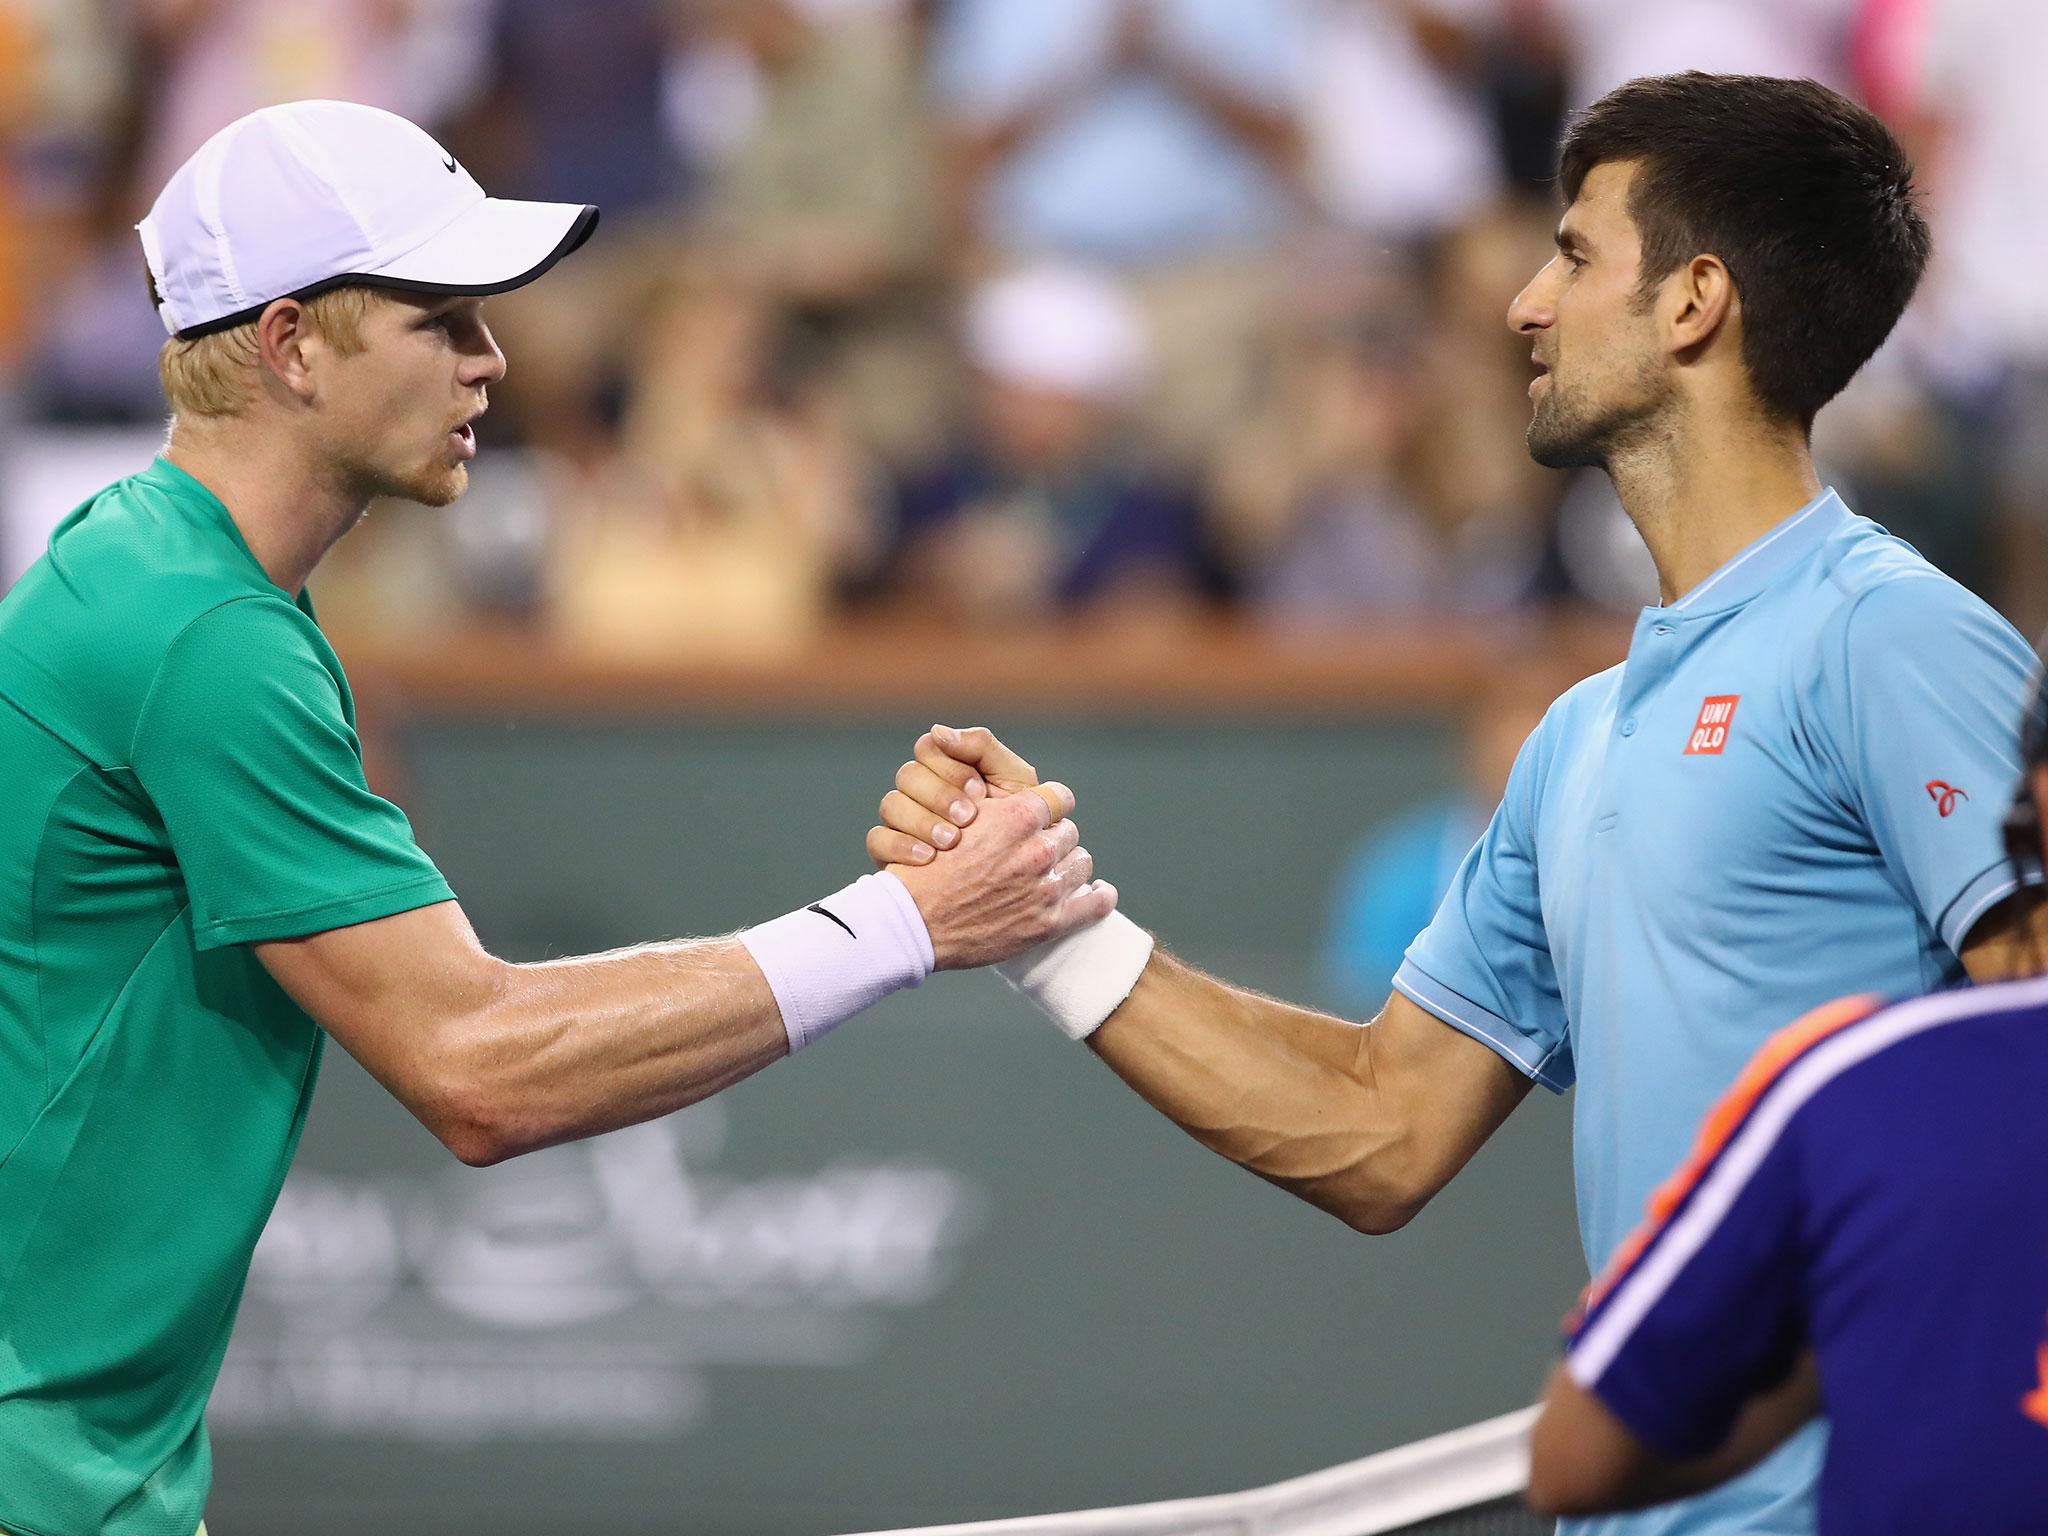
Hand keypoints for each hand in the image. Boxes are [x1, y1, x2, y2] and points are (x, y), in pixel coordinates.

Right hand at [867, 724, 1041, 868]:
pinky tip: (927, 859)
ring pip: (891, 804)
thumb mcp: (1015, 783)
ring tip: (951, 842)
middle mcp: (920, 792)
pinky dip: (901, 846)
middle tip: (968, 818)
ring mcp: (903, 822)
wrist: (1016, 883)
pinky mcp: (890, 852)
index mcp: (947, 769)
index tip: (979, 792)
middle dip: (940, 795)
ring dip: (922, 821)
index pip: (928, 748)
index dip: (951, 768)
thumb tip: (938, 731)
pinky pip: (877, 839)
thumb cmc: (1023, 829)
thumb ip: (983, 748)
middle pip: (908, 775)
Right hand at [889, 781, 1116, 969]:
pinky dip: (1101, 895)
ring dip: (1069, 864)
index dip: (1048, 804)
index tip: (1043, 811)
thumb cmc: (929, 867)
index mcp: (1017, 817)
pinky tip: (1099, 891)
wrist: (914, 924)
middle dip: (1053, 837)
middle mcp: (1037, 850)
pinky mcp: (1049, 924)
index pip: (1059, 797)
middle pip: (1069, 832)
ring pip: (1082, 863)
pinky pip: (1096, 904)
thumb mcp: (956, 814)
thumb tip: (1011, 783)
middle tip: (1036, 847)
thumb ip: (989, 792)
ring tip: (1053, 871)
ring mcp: (1045, 889)